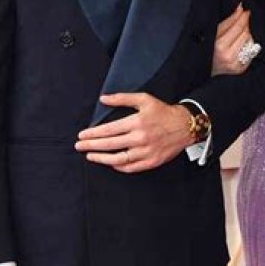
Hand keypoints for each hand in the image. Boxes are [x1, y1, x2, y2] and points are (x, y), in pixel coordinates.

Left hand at [75, 92, 192, 173]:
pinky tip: (110, 163)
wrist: (185, 126)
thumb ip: (122, 98)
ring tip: (91, 156)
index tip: (82, 136)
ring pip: (119, 159)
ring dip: (102, 159)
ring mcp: (146, 152)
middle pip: (110, 144)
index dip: (93, 134)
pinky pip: (131, 167)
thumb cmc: (164, 112)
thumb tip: (103, 99)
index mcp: (136, 122)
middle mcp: (140, 138)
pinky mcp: (152, 161)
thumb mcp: (144, 99)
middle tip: (79, 147)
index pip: (108, 130)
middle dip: (92, 146)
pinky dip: (119, 166)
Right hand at [212, 3, 252, 75]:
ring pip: (250, 41)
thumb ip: (228, 21)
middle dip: (244, 26)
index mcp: (219, 45)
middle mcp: (228, 56)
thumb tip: (240, 8)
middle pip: (245, 33)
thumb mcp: (213, 34)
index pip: (237, 27)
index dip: (243, 17)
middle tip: (240, 23)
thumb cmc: (207, 51)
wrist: (206, 72)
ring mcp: (235, 64)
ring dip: (246, 36)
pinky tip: (239, 47)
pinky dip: (247, 46)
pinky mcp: (241, 69)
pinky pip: (251, 52)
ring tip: (236, 37)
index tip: (246, 11)